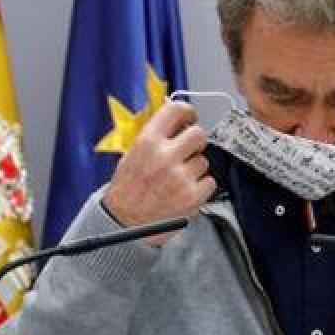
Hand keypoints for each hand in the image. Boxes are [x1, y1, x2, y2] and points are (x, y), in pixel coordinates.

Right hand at [102, 100, 215, 245]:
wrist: (124, 223)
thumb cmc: (127, 190)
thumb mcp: (131, 155)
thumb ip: (154, 137)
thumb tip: (176, 123)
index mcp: (147, 142)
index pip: (176, 110)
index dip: (187, 112)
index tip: (190, 117)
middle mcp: (165, 156)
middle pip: (198, 134)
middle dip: (194, 142)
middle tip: (187, 151)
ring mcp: (180, 177)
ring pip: (203, 160)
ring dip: (194, 168)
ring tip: (177, 178)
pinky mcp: (192, 196)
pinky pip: (209, 181)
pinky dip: (201, 186)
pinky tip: (184, 190)